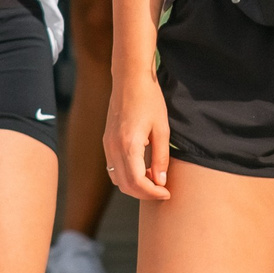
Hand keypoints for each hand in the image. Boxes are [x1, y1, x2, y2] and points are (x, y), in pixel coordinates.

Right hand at [105, 71, 174, 200]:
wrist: (130, 79)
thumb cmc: (149, 99)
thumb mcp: (162, 129)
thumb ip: (160, 157)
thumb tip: (160, 181)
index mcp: (128, 145)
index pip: (137, 182)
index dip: (152, 193)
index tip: (166, 193)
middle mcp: (113, 147)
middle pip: (125, 185)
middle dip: (144, 193)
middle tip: (162, 191)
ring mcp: (107, 145)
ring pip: (117, 179)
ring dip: (134, 186)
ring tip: (153, 181)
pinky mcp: (106, 141)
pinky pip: (113, 167)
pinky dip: (126, 175)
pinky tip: (142, 169)